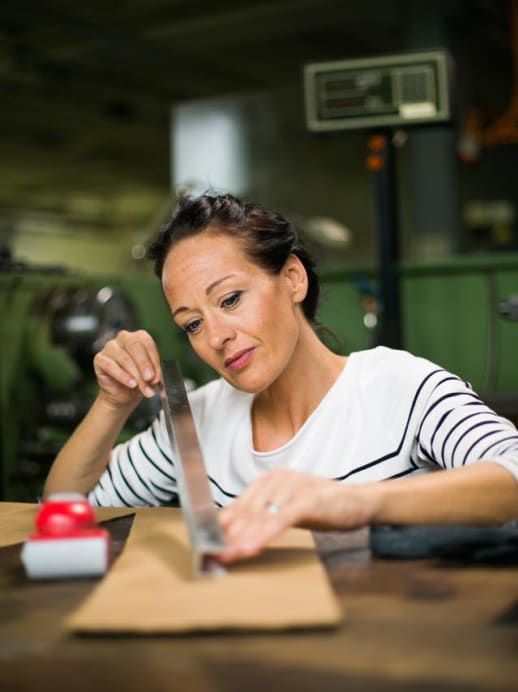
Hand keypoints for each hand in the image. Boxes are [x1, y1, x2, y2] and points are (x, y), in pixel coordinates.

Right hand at [92, 329, 160, 408]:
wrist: (123, 393)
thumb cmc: (139, 379)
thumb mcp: (151, 377)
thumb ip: (154, 375)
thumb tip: (154, 379)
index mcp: (139, 337)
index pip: (148, 344)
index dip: (154, 361)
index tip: (157, 377)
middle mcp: (124, 338)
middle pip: (135, 346)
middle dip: (144, 365)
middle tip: (150, 379)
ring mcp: (110, 347)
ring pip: (124, 358)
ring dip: (136, 375)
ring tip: (143, 388)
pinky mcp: (99, 359)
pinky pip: (110, 365)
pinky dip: (122, 376)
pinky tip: (131, 384)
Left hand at [218, 468, 373, 562]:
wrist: (359, 501)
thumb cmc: (322, 507)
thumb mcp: (288, 510)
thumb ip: (264, 517)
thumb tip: (234, 534)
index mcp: (270, 480)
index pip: (240, 504)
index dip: (222, 525)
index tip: (207, 543)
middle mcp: (278, 479)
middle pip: (247, 511)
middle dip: (228, 535)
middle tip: (212, 555)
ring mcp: (293, 487)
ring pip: (261, 515)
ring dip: (242, 538)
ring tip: (227, 555)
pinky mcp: (308, 498)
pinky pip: (281, 519)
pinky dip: (264, 534)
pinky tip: (252, 547)